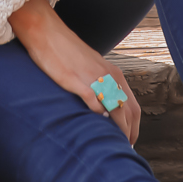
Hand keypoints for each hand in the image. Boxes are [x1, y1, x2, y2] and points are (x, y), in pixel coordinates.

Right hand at [7, 0, 140, 145]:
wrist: (47, 32)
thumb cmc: (66, 50)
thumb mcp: (90, 67)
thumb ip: (99, 84)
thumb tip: (103, 107)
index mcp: (114, 73)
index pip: (134, 106)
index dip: (134, 127)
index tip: (128, 141)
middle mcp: (109, 76)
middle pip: (129, 112)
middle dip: (129, 133)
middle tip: (123, 149)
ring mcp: (94, 79)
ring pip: (116, 110)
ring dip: (117, 130)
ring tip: (112, 145)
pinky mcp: (77, 82)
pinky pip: (94, 104)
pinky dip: (97, 118)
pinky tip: (93, 127)